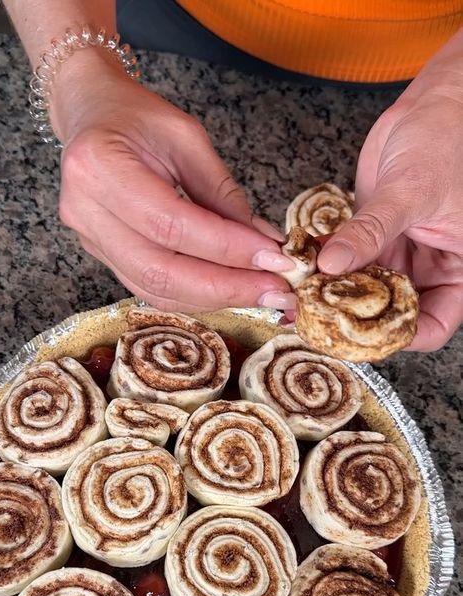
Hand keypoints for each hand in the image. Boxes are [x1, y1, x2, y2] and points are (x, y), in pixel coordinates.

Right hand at [51, 51, 292, 310]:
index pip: (172, 224)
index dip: (228, 247)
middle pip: (161, 272)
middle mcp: (86, 211)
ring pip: (156, 289)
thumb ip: (222, 192)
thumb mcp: (186, 137)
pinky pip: (150, 289)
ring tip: (261, 292)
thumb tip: (265, 241)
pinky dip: (194, 295)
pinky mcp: (102, 257)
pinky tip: (229, 290)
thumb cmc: (136, 117)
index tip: (274, 255)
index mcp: (100, 166)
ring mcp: (89, 240)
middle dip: (226, 286)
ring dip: (214, 298)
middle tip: (276, 288)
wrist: (90, 115)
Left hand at [318, 30, 462, 351]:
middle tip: (317, 319)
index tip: (357, 332)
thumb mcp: (411, 191)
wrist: (434, 103)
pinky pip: (348, 263)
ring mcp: (399, 256)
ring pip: (364, 292)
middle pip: (392, 315)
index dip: (397, 337)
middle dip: (356, 319)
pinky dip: (327, 269)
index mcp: (458, 271)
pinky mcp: (373, 238)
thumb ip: (371, 231)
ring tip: (301, 299)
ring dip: (335, 296)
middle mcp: (428, 270)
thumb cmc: (447, 139)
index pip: (431, 326)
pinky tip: (302, 271)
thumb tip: (333, 265)